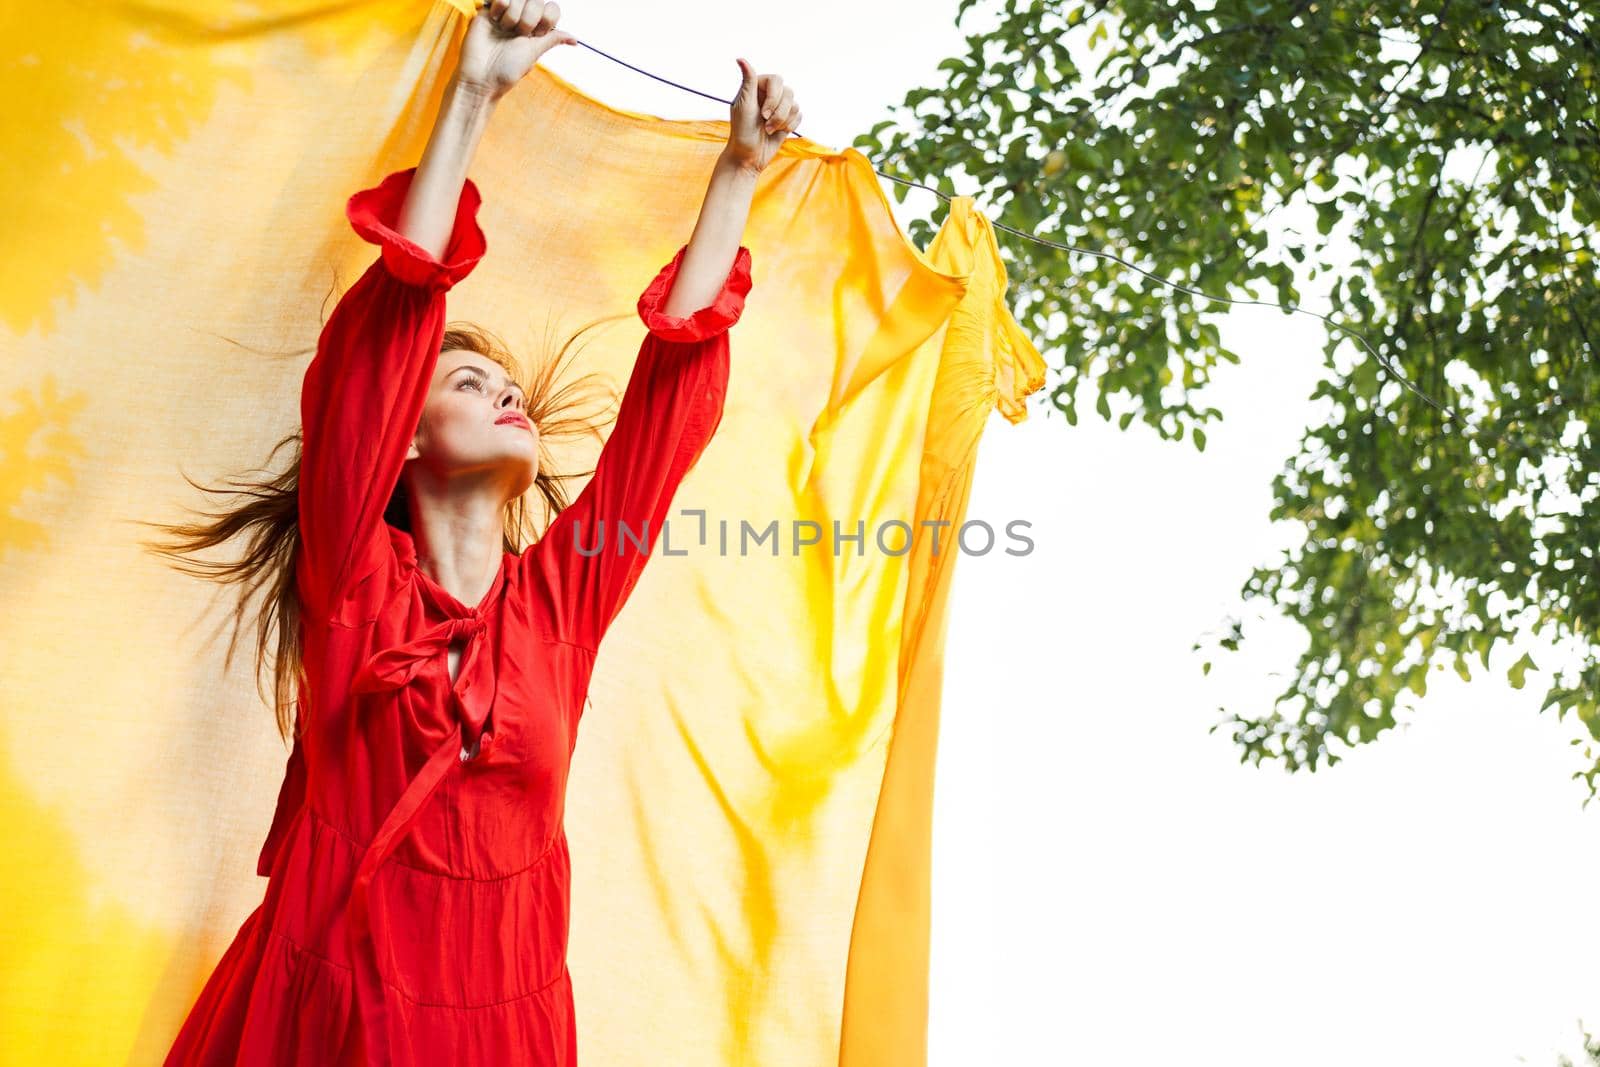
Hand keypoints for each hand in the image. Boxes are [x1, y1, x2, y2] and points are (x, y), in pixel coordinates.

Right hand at [456, 1, 577, 100]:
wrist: (481, 76)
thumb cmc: (507, 70)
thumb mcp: (534, 53)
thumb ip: (552, 39)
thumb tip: (575, 40)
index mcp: (536, 28)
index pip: (552, 8)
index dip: (546, 19)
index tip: (535, 35)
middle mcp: (522, 18)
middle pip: (537, 0)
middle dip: (530, 19)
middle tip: (518, 34)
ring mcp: (506, 12)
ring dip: (513, 16)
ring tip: (504, 30)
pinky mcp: (489, 9)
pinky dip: (499, 8)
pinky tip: (494, 21)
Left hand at [723, 59, 800, 174]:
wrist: (748, 157)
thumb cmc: (742, 131)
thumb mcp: (743, 105)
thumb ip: (747, 81)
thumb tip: (740, 58)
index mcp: (757, 85)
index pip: (777, 80)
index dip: (774, 98)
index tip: (763, 114)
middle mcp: (769, 93)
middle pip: (789, 92)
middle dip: (779, 113)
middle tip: (765, 125)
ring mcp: (779, 106)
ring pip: (795, 105)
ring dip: (783, 122)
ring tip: (769, 130)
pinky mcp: (787, 118)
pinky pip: (799, 115)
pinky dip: (789, 126)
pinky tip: (777, 132)